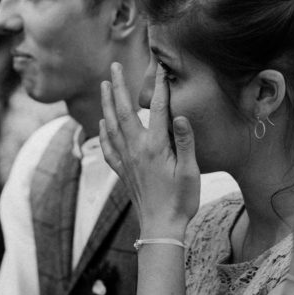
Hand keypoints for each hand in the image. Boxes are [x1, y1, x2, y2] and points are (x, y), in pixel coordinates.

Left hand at [99, 61, 199, 237]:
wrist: (160, 228)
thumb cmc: (181, 201)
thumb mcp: (191, 171)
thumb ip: (185, 142)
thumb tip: (180, 116)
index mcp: (154, 147)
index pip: (158, 109)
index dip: (160, 86)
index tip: (160, 68)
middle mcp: (136, 150)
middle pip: (123, 111)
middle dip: (118, 86)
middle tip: (114, 65)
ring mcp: (126, 161)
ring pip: (111, 125)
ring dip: (106, 103)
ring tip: (104, 85)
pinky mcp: (123, 171)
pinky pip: (108, 147)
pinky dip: (103, 132)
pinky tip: (102, 123)